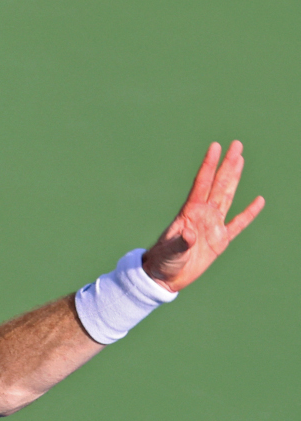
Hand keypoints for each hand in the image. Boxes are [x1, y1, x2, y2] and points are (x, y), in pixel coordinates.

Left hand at [142, 141, 264, 292]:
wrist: (165, 276)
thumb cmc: (163, 260)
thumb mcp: (171, 251)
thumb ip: (181, 242)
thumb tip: (190, 233)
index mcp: (189, 212)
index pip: (202, 183)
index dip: (209, 165)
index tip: (215, 147)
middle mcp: (203, 214)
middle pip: (218, 184)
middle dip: (227, 164)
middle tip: (236, 144)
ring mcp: (212, 225)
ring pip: (227, 196)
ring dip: (234, 178)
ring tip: (240, 159)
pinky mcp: (220, 240)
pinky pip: (238, 223)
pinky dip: (249, 213)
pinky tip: (258, 201)